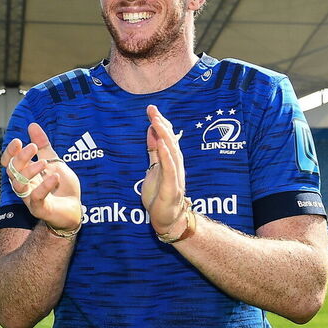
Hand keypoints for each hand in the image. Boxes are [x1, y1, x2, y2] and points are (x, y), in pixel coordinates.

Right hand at [0, 123, 81, 232]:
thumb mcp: (54, 161)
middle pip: (12, 171)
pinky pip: (36, 198)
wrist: (76, 208)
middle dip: (20, 157)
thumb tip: (32, 125)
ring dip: (30, 170)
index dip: (10, 152)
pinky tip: (54, 178)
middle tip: (33, 147)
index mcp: (25, 174)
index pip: (9, 163)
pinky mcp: (40, 209)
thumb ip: (43, 146)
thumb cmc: (63, 187)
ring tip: (44, 163)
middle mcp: (24, 185)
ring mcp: (30, 198)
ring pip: (19, 184)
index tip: (17, 141)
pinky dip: (44, 187)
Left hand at [141, 105, 189, 236]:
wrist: (167, 219)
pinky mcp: (173, 187)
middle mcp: (176, 165)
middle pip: (170, 141)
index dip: (161, 123)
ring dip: (164, 136)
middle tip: (152, 110)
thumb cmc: (160, 195)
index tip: (152, 109)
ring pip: (172, 152)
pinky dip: (166, 156)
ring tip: (156, 121)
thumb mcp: (154, 169)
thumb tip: (151, 131)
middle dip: (161, 124)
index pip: (167, 138)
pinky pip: (170, 169)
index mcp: (171, 161)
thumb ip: (153, 152)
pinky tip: (162, 145)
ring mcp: (176, 176)